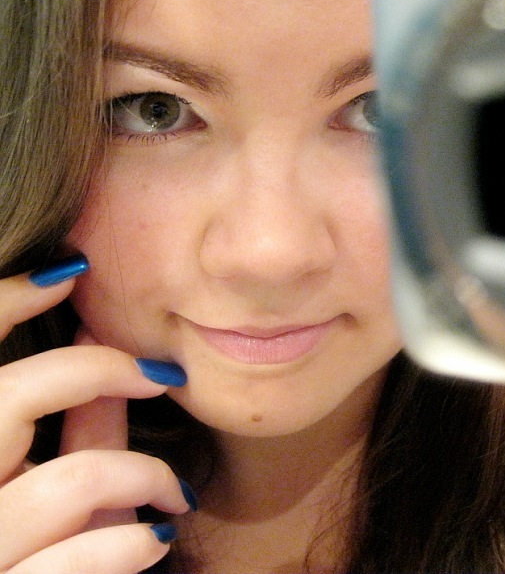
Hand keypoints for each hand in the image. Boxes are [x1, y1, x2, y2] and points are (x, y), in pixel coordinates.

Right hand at [0, 259, 193, 573]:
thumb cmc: (47, 547)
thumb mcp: (52, 482)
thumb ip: (73, 420)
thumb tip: (96, 331)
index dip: (2, 301)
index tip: (71, 272)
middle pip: (10, 397)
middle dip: (100, 371)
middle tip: (164, 377)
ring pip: (77, 478)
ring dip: (146, 476)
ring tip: (173, 492)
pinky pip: (92, 554)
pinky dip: (136, 542)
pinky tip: (155, 539)